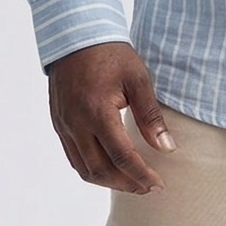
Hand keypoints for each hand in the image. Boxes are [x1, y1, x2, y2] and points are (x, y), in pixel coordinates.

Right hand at [47, 41, 176, 193]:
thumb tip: (166, 148)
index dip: (141, 175)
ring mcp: (64, 126)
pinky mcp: (59, 124)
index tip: (158, 184)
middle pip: (100, 170)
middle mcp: (76, 124)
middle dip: (126, 184)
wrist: (77, 37)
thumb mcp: (137, 79)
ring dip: (108, 181)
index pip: (121, 156)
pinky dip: (92, 169)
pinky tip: (109, 168)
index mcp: (98, 112)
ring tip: (132, 182)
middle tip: (148, 187)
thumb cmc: (112, 55)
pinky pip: (73, 157)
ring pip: (84, 169)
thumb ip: (150, 116)